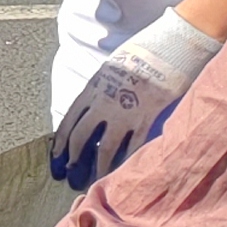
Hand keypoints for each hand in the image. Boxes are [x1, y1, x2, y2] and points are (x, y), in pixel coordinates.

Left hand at [51, 10, 223, 188]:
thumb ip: (102, 88)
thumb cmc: (142, 53)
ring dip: (99, 166)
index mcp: (93, 87)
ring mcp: (125, 111)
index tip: (56, 156)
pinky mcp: (147, 118)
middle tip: (70, 175)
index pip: (69, 119)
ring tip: (95, 180)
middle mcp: (104, 101)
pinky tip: (123, 171)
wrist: (169, 46)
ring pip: (106, 146)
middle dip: (74, 157)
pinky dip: (127, 160)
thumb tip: (94, 106)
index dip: (61, 141)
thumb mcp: (112, 67)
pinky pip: (133, 145)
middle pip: (81, 135)